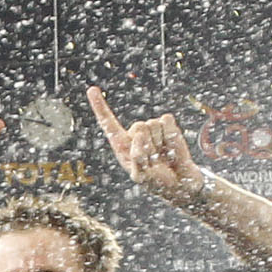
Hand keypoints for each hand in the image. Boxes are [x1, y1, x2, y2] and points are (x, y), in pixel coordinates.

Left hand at [86, 86, 204, 205]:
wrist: (179, 182)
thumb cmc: (156, 182)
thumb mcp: (142, 176)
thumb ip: (137, 158)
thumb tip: (140, 136)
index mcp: (122, 145)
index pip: (108, 124)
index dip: (100, 107)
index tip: (92, 89)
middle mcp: (134, 134)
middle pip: (139, 126)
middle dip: (149, 144)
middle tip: (154, 160)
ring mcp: (151, 128)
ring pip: (153, 124)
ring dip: (161, 143)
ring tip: (163, 156)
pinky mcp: (167, 125)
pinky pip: (166, 120)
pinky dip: (171, 134)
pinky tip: (171, 147)